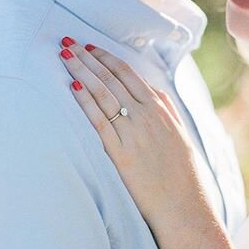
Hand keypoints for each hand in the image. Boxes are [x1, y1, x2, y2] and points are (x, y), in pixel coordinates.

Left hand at [59, 38, 204, 225]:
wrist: (183, 207)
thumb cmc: (182, 175)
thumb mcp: (180, 136)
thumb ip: (167, 111)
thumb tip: (155, 92)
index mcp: (160, 110)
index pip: (130, 75)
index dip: (108, 58)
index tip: (92, 47)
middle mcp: (146, 116)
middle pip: (112, 79)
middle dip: (88, 58)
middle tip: (69, 42)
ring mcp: (133, 133)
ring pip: (103, 94)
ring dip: (82, 71)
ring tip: (65, 56)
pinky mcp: (121, 152)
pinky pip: (99, 120)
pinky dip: (85, 100)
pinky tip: (72, 86)